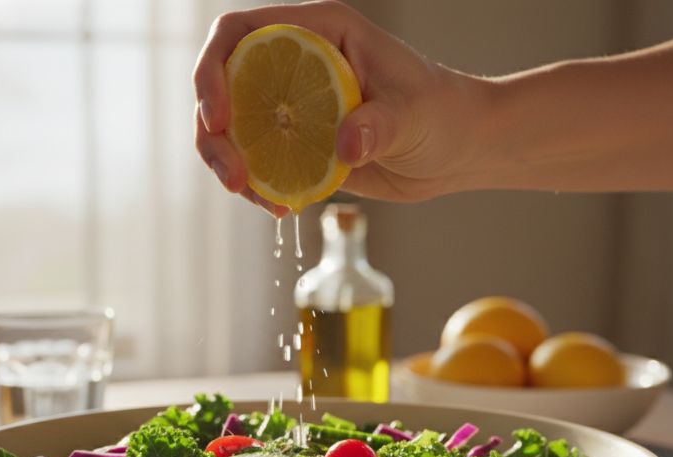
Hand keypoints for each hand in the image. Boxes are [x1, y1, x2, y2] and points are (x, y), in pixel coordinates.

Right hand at [193, 0, 483, 216]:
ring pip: (233, 128)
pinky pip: (257, 160)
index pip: (239, 33)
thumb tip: (344, 148)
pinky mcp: (299, 143)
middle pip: (222, 86)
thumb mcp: (414, 115)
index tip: (218, 117)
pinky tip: (279, 208)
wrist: (459, 149)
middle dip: (213, 134)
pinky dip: (256, 186)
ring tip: (258, 199)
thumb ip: (378, 125)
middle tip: (234, 178)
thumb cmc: (445, 113)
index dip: (213, 70)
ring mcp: (294, 105)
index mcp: (319, 33)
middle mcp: (297, 62)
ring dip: (228, 164)